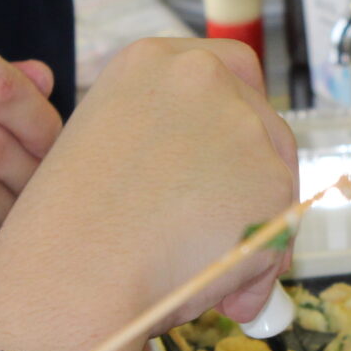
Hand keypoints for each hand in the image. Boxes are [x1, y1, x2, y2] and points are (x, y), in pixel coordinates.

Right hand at [0, 38, 296, 350]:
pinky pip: (281, 228)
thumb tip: (217, 181)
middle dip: (252, 180)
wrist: (74, 276)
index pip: (225, 67)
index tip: (231, 154)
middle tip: (224, 231)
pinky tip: (217, 289)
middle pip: (263, 121)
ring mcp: (242, 124)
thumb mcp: (107, 151)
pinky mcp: (273, 178)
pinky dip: (257, 266)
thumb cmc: (69, 232)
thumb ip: (167, 144)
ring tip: (202, 274)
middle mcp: (201, 77)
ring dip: (252, 228)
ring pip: (274, 179)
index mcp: (149, 61)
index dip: (236, 114)